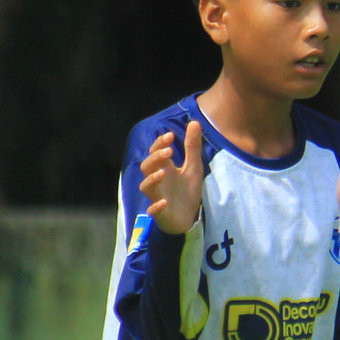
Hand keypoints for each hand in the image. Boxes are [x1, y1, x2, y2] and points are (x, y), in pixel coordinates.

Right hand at [140, 121, 204, 235]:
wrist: (189, 218)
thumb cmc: (187, 191)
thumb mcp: (194, 167)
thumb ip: (192, 147)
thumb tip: (194, 121)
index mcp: (164, 168)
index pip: (155, 152)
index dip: (159, 143)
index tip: (171, 136)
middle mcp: (157, 181)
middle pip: (146, 166)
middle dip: (155, 158)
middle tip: (169, 151)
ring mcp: (157, 196)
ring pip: (145, 186)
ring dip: (152, 179)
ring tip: (164, 172)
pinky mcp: (160, 213)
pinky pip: (153, 210)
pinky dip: (156, 206)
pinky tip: (165, 202)